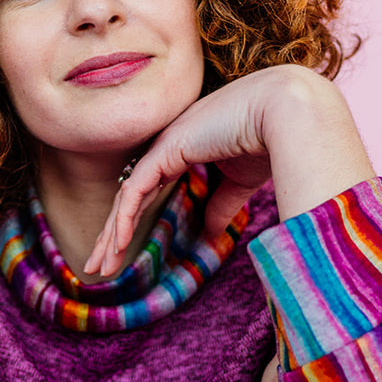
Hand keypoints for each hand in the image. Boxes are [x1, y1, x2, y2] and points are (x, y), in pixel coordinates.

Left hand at [84, 64, 374, 276]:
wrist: (286, 114)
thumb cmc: (271, 140)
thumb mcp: (240, 182)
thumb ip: (221, 204)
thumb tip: (210, 232)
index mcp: (182, 150)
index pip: (145, 193)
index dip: (129, 224)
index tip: (118, 255)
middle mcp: (166, 147)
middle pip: (129, 198)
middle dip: (111, 235)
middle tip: (95, 267)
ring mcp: (163, 146)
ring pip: (126, 198)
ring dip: (111, 235)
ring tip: (97, 266)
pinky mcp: (166, 150)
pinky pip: (135, 191)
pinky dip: (124, 220)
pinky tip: (116, 244)